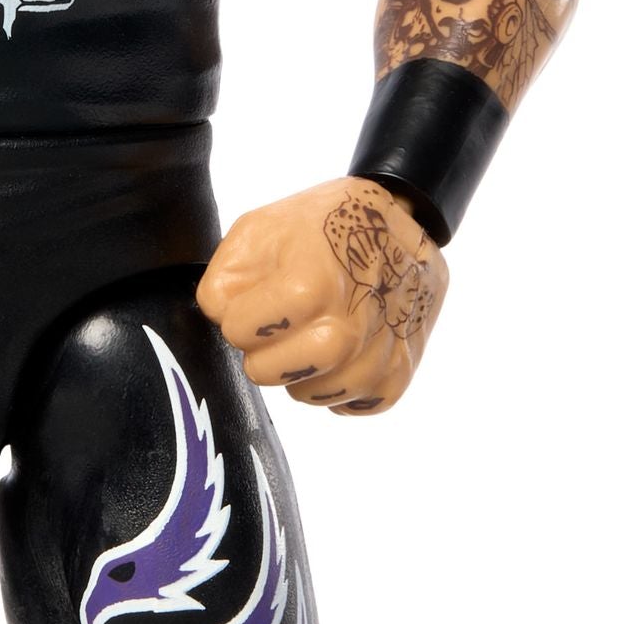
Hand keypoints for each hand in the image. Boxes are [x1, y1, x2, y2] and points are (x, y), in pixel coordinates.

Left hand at [195, 177, 447, 414]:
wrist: (397, 221)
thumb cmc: (322, 225)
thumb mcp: (260, 228)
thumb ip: (225, 276)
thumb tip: (219, 317)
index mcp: (312, 280)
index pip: (242, 332)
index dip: (236, 320)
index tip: (248, 308)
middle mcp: (352, 319)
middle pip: (283, 373)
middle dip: (263, 360)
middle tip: (269, 338)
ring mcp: (383, 347)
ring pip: (321, 395)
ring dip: (301, 377)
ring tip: (303, 346)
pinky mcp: (404, 366)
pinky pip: (361, 402)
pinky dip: (342, 391)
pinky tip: (337, 361)